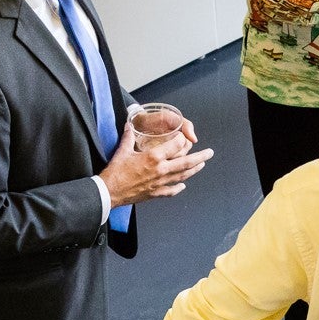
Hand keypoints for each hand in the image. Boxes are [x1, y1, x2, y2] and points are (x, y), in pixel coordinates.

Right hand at [98, 119, 212, 206]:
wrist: (108, 192)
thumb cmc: (115, 172)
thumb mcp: (122, 151)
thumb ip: (129, 137)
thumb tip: (129, 126)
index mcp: (154, 157)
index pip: (176, 146)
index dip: (182, 140)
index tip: (184, 137)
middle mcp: (161, 170)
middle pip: (187, 162)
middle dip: (201, 157)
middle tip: (210, 153)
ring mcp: (160, 182)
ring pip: (182, 175)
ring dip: (194, 170)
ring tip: (202, 165)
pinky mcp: (156, 193)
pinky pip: (171, 190)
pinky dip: (179, 187)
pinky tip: (183, 185)